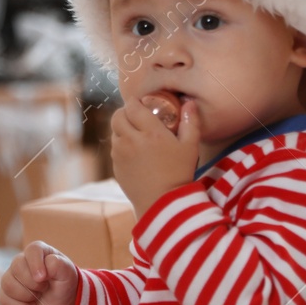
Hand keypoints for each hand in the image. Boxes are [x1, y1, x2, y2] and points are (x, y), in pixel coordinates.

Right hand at [0, 241, 78, 304]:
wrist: (60, 303)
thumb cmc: (63, 283)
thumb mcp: (68, 273)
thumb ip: (59, 264)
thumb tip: (46, 264)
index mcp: (37, 252)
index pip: (32, 250)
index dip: (36, 264)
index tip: (43, 278)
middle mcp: (21, 261)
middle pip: (16, 267)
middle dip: (33, 284)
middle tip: (44, 288)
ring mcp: (11, 277)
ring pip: (8, 284)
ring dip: (26, 296)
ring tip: (37, 297)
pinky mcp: (6, 293)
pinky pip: (4, 300)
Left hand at [110, 93, 199, 218]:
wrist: (162, 202)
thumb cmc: (179, 173)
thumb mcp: (190, 147)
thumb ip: (190, 122)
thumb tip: (189, 103)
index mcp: (150, 132)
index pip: (133, 106)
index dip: (135, 102)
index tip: (142, 103)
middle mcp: (131, 140)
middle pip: (118, 116)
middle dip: (125, 112)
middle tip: (136, 116)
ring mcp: (120, 153)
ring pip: (114, 131)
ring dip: (123, 128)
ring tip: (136, 134)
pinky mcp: (115, 165)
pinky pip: (114, 148)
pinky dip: (121, 144)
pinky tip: (134, 151)